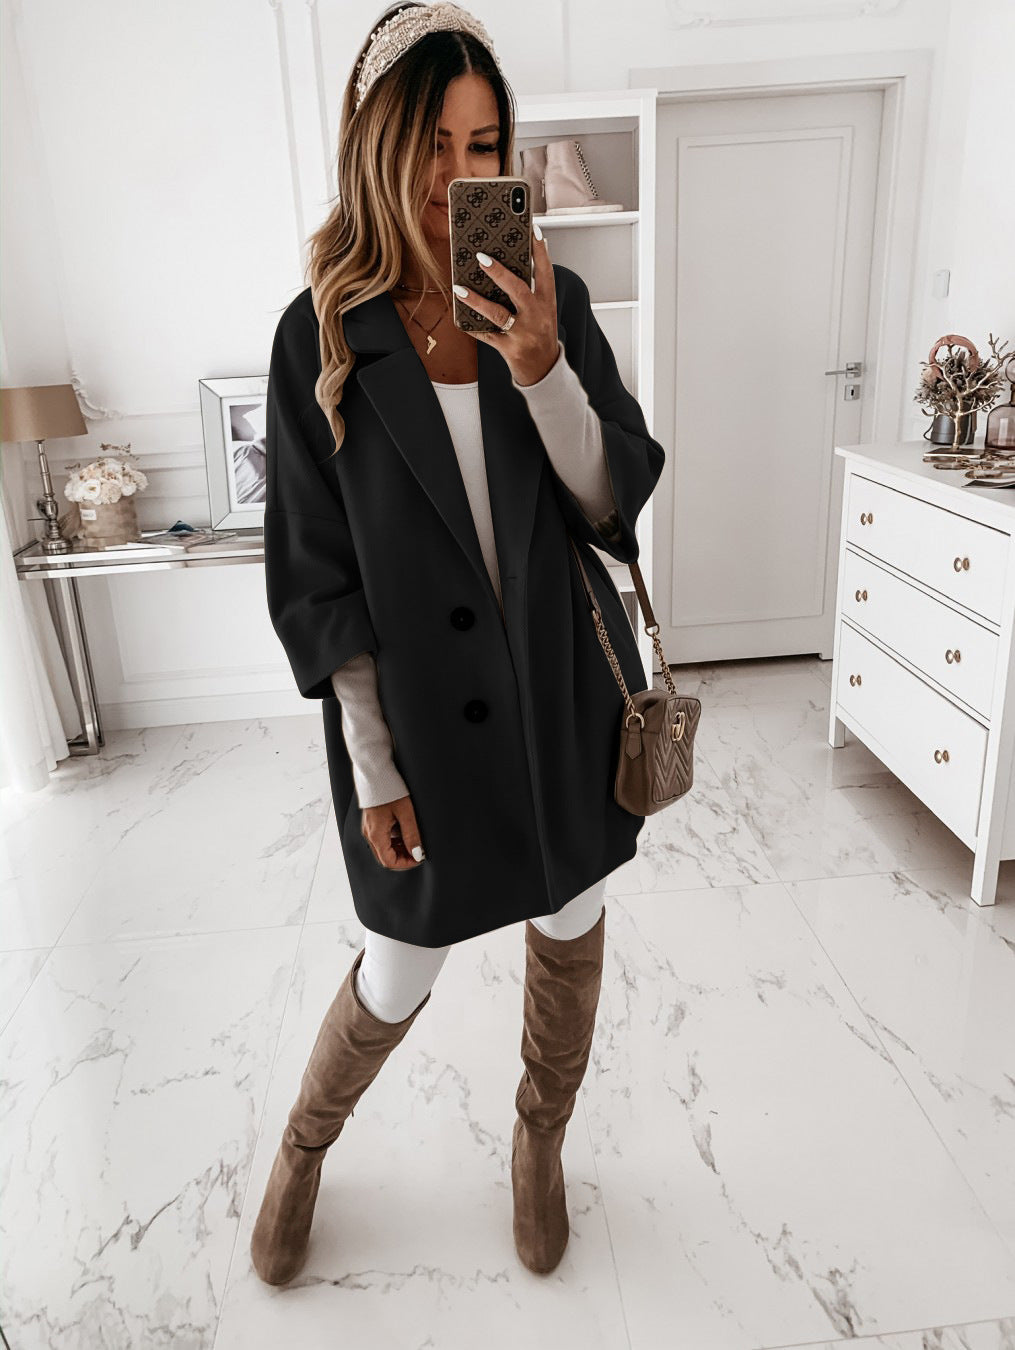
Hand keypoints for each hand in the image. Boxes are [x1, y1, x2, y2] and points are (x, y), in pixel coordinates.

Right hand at [361, 794, 425, 869]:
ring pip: (384, 848)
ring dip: (399, 848)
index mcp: (376, 834)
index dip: (405, 864)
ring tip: (414, 839)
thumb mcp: (406, 813)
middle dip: (403, 857)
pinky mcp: (371, 821)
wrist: (376, 771)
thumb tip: (417, 854)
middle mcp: (369, 833)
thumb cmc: (390, 790)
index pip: (389, 861)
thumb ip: (412, 835)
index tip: (420, 858)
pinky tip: (405, 830)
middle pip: (385, 857)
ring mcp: (369, 827)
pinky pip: (382, 837)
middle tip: (419, 851)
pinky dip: (394, 839)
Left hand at [453, 224, 559, 386]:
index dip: (539, 251)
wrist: (544, 369)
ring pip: (498, 314)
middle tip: (481, 257)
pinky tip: (459, 315)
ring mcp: (523, 335)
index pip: (545, 272)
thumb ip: (532, 289)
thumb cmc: (540, 333)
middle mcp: (537, 317)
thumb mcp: (544, 310)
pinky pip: (486, 335)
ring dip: (476, 300)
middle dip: (499, 273)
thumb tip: (509, 262)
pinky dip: (472, 326)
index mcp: (547, 303)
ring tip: (460, 288)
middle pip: (519, 290)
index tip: (531, 230)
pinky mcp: (509, 349)